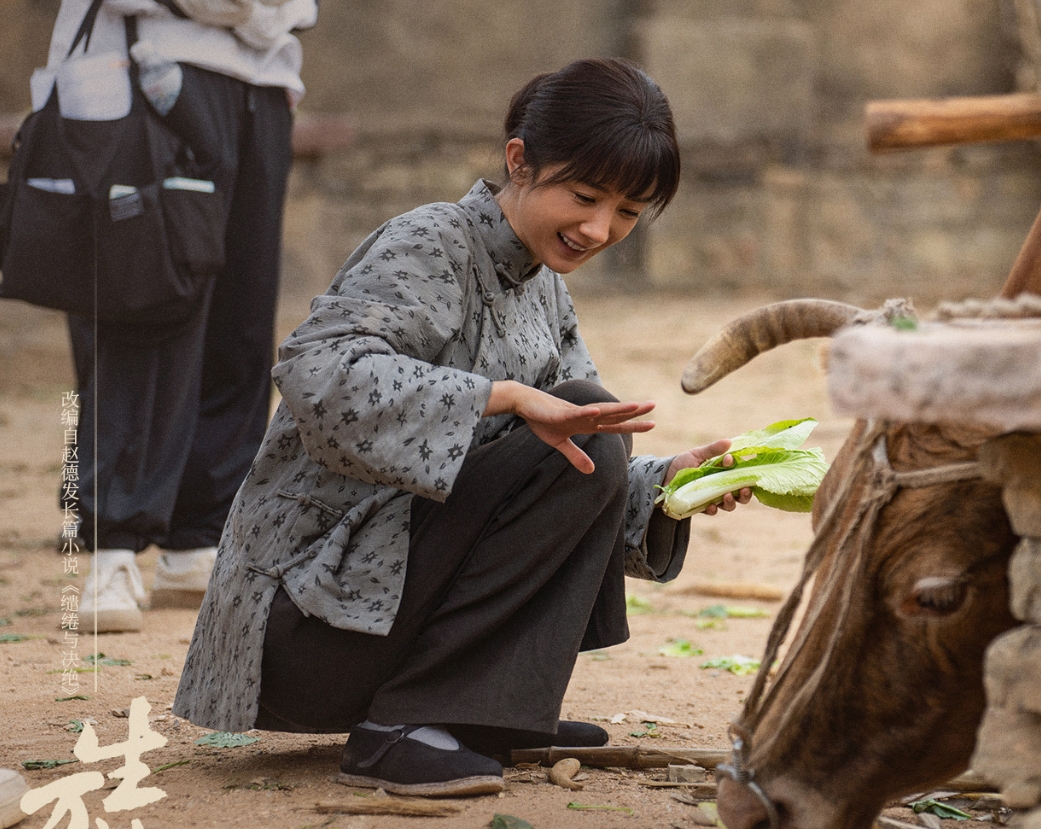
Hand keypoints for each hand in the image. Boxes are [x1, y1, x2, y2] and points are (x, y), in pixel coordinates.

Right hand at [485, 380, 654, 473]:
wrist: (523, 403)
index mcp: (587, 424)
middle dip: (634, 411)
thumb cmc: (543, 419)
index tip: (652, 424)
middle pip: (614, 414)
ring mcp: (574, 412)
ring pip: (600, 410)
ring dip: (617, 408)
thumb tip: (592, 470)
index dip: (633, 425)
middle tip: (654, 405)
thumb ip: (576, 456)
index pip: (615, 425)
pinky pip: (576, 413)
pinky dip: (587, 412)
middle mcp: (586, 416)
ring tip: (635, 405)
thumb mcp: (560, 442)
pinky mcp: (560, 412)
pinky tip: (598, 411)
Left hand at [665, 439, 752, 515]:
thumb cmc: (682, 464)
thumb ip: (712, 450)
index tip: (731, 462)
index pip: (741, 476)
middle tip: (745, 490)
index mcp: (723, 473)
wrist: (662, 476)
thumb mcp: (697, 454)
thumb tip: (729, 441)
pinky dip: (713, 509)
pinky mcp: (701, 507)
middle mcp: (721, 487)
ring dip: (731, 502)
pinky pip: (711, 511)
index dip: (743, 473)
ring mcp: (712, 498)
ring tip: (727, 496)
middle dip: (746, 494)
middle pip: (741, 494)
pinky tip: (711, 506)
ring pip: (729, 505)